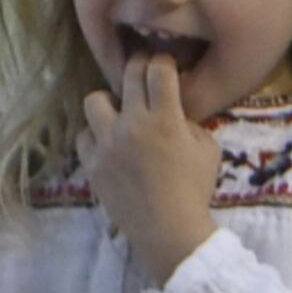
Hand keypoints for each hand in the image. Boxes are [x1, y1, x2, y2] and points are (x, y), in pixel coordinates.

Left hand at [79, 57, 221, 287]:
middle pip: (128, 75)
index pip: (159, 70)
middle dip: (137, 66)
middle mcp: (133, 124)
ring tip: (119, 114)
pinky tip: (108, 144)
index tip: (163, 64)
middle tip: (142, 74)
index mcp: (166, 119)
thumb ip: (190, 123)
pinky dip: (96, 137)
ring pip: (94, 100)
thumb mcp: (207, 150)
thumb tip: (174, 112)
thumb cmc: (195, 191)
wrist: (169, 231)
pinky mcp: (92, 164)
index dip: (162, 61)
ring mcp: (108, 144)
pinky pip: (84, 136)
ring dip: (109, 103)